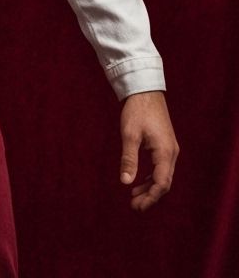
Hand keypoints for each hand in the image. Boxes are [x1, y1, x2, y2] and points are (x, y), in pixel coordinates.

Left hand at [119, 90, 178, 210]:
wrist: (145, 91)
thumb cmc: (136, 111)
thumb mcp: (129, 134)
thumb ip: (128, 159)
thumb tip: (125, 182)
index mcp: (165, 152)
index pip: (161, 183)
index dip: (150, 197)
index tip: (137, 206)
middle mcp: (171, 153)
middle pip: (164, 182)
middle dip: (150, 196)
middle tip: (134, 206)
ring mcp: (170, 149)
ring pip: (163, 176)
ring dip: (149, 187)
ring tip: (134, 197)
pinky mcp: (165, 145)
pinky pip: (160, 167)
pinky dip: (150, 176)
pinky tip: (139, 180)